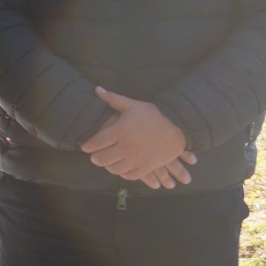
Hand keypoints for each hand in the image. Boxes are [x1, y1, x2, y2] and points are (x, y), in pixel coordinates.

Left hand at [82, 87, 196, 188]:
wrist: (179, 126)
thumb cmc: (154, 115)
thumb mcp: (133, 105)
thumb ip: (113, 99)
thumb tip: (97, 89)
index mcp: (121, 131)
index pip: (95, 143)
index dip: (87, 146)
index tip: (85, 147)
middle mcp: (127, 147)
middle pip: (101, 159)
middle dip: (95, 158)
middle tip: (95, 156)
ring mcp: (137, 159)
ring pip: (114, 169)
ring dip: (108, 166)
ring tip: (107, 162)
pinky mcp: (147, 167)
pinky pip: (129, 175)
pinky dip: (123, 173)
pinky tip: (121, 167)